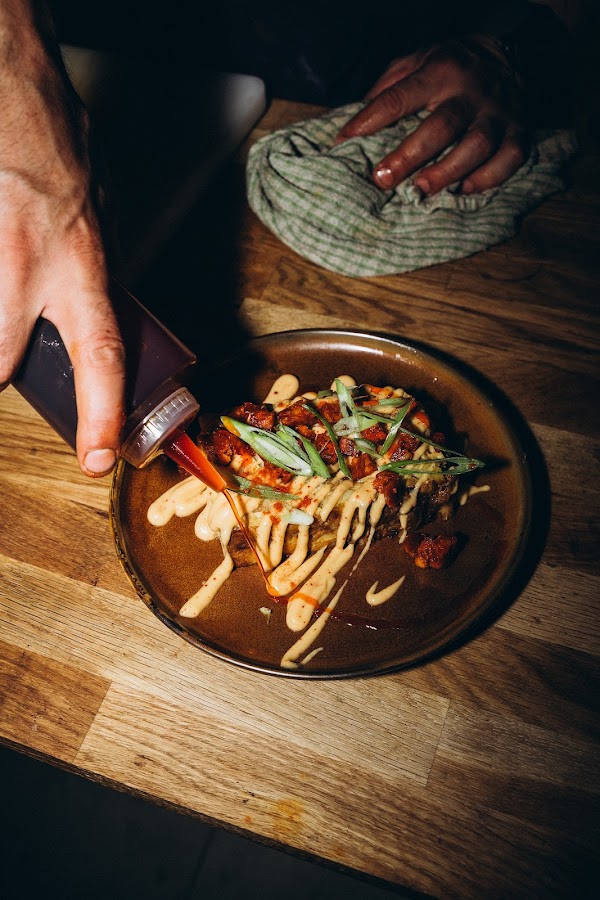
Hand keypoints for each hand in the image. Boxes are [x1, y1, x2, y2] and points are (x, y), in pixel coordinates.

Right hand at [0, 2, 124, 475]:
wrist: (8, 84)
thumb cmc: (57, 141)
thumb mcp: (101, 215)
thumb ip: (94, 271)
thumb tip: (95, 312)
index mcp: (81, 264)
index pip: (102, 356)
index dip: (100, 415)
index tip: (95, 458)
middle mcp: (29, 268)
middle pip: (1, 362)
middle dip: (0, 375)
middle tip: (7, 369)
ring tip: (14, 280)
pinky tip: (4, 257)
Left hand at [337, 37, 529, 195]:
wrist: (510, 53)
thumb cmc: (450, 66)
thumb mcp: (416, 62)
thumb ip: (387, 89)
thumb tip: (356, 126)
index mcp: (440, 70)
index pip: (399, 97)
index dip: (370, 121)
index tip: (344, 143)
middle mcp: (471, 91)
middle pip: (441, 126)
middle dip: (410, 155)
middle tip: (382, 179)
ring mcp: (499, 113)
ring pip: (477, 145)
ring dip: (447, 171)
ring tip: (420, 190)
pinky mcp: (520, 131)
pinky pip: (510, 158)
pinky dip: (488, 178)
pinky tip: (464, 190)